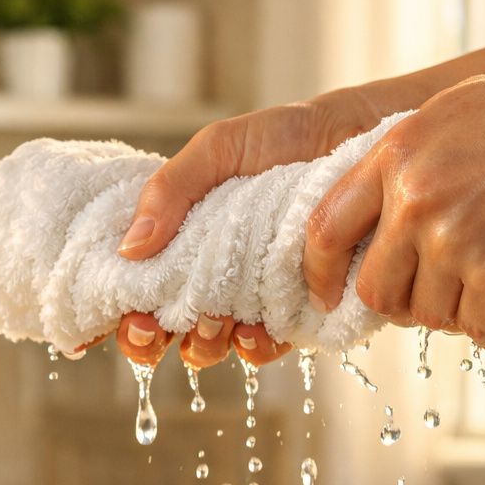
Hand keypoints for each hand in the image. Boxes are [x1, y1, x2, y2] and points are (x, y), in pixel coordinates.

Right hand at [115, 87, 396, 366]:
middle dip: (148, 339)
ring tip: (212, 319)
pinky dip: (254, 347)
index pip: (134, 283)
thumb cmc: (294, 136)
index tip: (111, 321)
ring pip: (208, 344)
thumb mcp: (222, 148)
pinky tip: (256, 330)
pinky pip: (265, 348)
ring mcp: (252, 296)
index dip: (115, 311)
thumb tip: (129, 249)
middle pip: (161, 327)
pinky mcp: (297, 312)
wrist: (372, 141)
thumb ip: (171, 188)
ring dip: (200, 343)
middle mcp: (212, 272)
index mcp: (182, 235)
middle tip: (153, 324)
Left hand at [303, 66, 484, 347]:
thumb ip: (402, 158)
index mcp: (392, 157)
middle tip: (422, 297)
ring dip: (447, 313)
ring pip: (424, 313)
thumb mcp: (447, 113)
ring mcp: (454, 239)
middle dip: (394, 303)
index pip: (325, 230)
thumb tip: (371, 205)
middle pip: (373, 289)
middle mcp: (414, 201)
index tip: (327, 293)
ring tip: (475, 293)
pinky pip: (473, 324)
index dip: (319, 272)